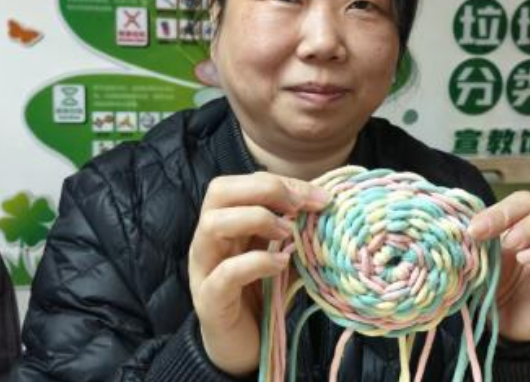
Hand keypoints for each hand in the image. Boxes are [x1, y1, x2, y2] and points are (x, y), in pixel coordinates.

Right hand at [188, 172, 328, 374]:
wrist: (241, 346)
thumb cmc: (261, 293)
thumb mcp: (281, 253)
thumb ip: (295, 231)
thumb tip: (325, 205)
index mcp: (225, 222)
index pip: (243, 183)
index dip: (281, 182)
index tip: (318, 196)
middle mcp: (208, 239)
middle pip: (219, 190)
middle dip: (265, 189)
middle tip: (300, 207)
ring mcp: (204, 268)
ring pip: (213, 224)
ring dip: (256, 218)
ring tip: (288, 233)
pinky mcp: (210, 300)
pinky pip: (225, 274)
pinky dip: (256, 262)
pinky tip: (281, 264)